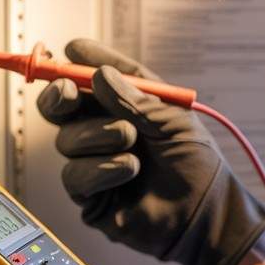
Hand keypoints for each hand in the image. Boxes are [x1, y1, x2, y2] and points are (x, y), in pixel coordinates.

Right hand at [37, 39, 264, 264]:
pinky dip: (101, 168)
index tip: (71, 48)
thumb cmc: (196, 165)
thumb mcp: (172, 122)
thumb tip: (98, 76)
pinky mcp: (90, 196)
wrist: (204, 216)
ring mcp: (94, 162)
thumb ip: (134, 99)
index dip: (81, 61)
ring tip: (131, 140)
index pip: (96, 77)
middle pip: (61, 106)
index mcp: (127, 106)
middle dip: (59, 94)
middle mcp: (105, 130)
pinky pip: (75, 175)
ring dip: (98, 135)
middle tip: (69, 91)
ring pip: (67, 139)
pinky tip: (128, 169)